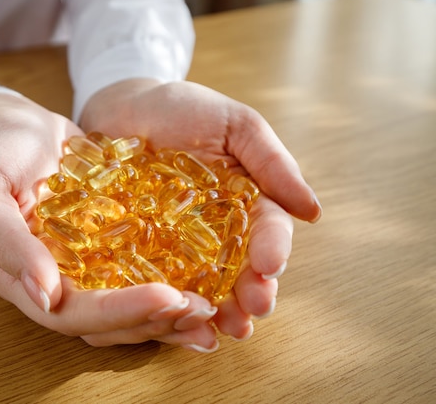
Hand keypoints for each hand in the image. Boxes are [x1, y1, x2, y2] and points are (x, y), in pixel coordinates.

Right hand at [0, 94, 223, 351]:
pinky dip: (169, 284)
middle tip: (202, 308)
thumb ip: (5, 241)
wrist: (14, 125)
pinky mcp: (104, 249)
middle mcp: (54, 282)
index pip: (70, 313)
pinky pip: (137, 276)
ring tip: (211, 307)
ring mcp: (81, 268)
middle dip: (154, 319)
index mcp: (19, 277)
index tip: (167, 297)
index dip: (118, 312)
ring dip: (167, 314)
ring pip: (126, 309)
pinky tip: (204, 284)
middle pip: (106, 322)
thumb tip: (45, 296)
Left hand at [80, 79, 321, 339]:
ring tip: (223, 329)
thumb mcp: (234, 125)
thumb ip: (272, 162)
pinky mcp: (141, 248)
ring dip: (217, 309)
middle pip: (240, 267)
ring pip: (204, 282)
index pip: (267, 230)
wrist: (122, 105)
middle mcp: (216, 228)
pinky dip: (168, 300)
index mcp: (245, 200)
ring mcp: (178, 242)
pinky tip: (174, 319)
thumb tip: (313, 211)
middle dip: (250, 292)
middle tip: (251, 314)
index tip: (272, 266)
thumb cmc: (182, 109)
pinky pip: (157, 277)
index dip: (273, 249)